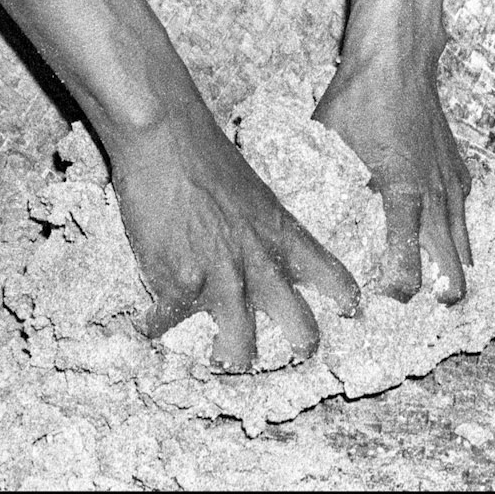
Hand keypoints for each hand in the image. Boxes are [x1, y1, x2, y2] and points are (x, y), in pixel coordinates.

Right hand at [112, 96, 360, 370]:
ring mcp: (220, 280)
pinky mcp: (178, 285)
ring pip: (240, 351)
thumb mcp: (252, 191)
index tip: (349, 313)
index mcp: (283, 234)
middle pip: (301, 330)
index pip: (333, 277)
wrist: (167, 136)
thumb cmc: (206, 152)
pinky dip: (153, 327)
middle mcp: (260, 265)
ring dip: (229, 357)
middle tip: (289, 356)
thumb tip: (257, 252)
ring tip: (218, 356)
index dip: (346, 301)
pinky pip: (167, 328)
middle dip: (301, 350)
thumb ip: (260, 229)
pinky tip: (146, 323)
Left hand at [314, 54, 472, 302]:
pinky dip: (452, 236)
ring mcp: (453, 186)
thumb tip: (288, 215)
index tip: (375, 295)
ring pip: (465, 252)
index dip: (394, 294)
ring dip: (448, 271)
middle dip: (435, 297)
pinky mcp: (459, 173)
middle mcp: (435, 199)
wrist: (398, 60)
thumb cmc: (359, 100)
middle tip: (407, 301)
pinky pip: (462, 218)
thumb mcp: (327, 146)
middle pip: (454, 277)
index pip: (410, 273)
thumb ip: (317, 185)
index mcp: (402, 197)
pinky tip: (430, 238)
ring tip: (424, 286)